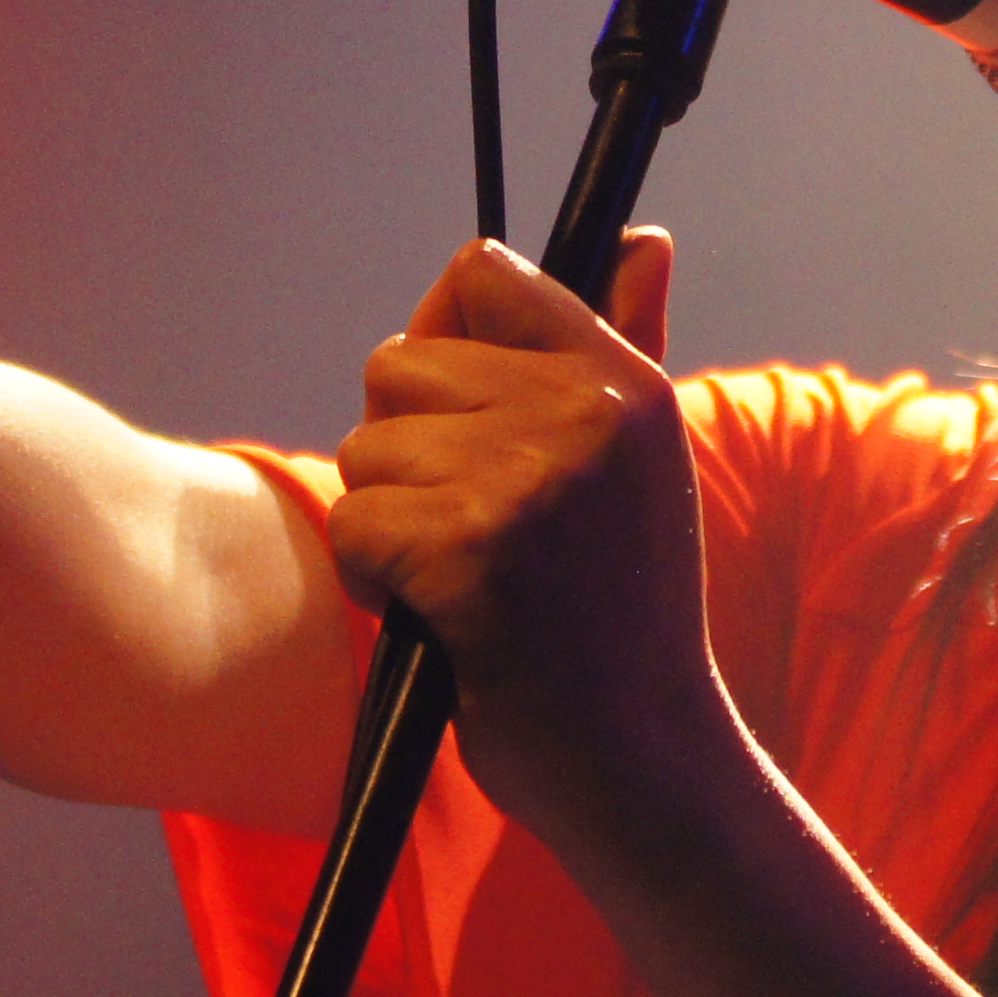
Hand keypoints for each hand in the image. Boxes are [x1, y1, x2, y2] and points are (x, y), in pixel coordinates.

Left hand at [326, 232, 720, 825]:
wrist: (644, 757)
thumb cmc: (623, 614)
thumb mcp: (641, 466)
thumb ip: (626, 341)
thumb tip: (642, 239)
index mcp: (622, 381)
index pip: (482, 274)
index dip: (442, 340)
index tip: (460, 413)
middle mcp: (581, 414)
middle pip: (396, 366)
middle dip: (403, 452)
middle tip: (468, 527)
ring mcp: (526, 482)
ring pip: (365, 450)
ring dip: (386, 523)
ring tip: (460, 579)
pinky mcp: (470, 554)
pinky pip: (353, 525)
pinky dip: (373, 580)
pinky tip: (438, 617)